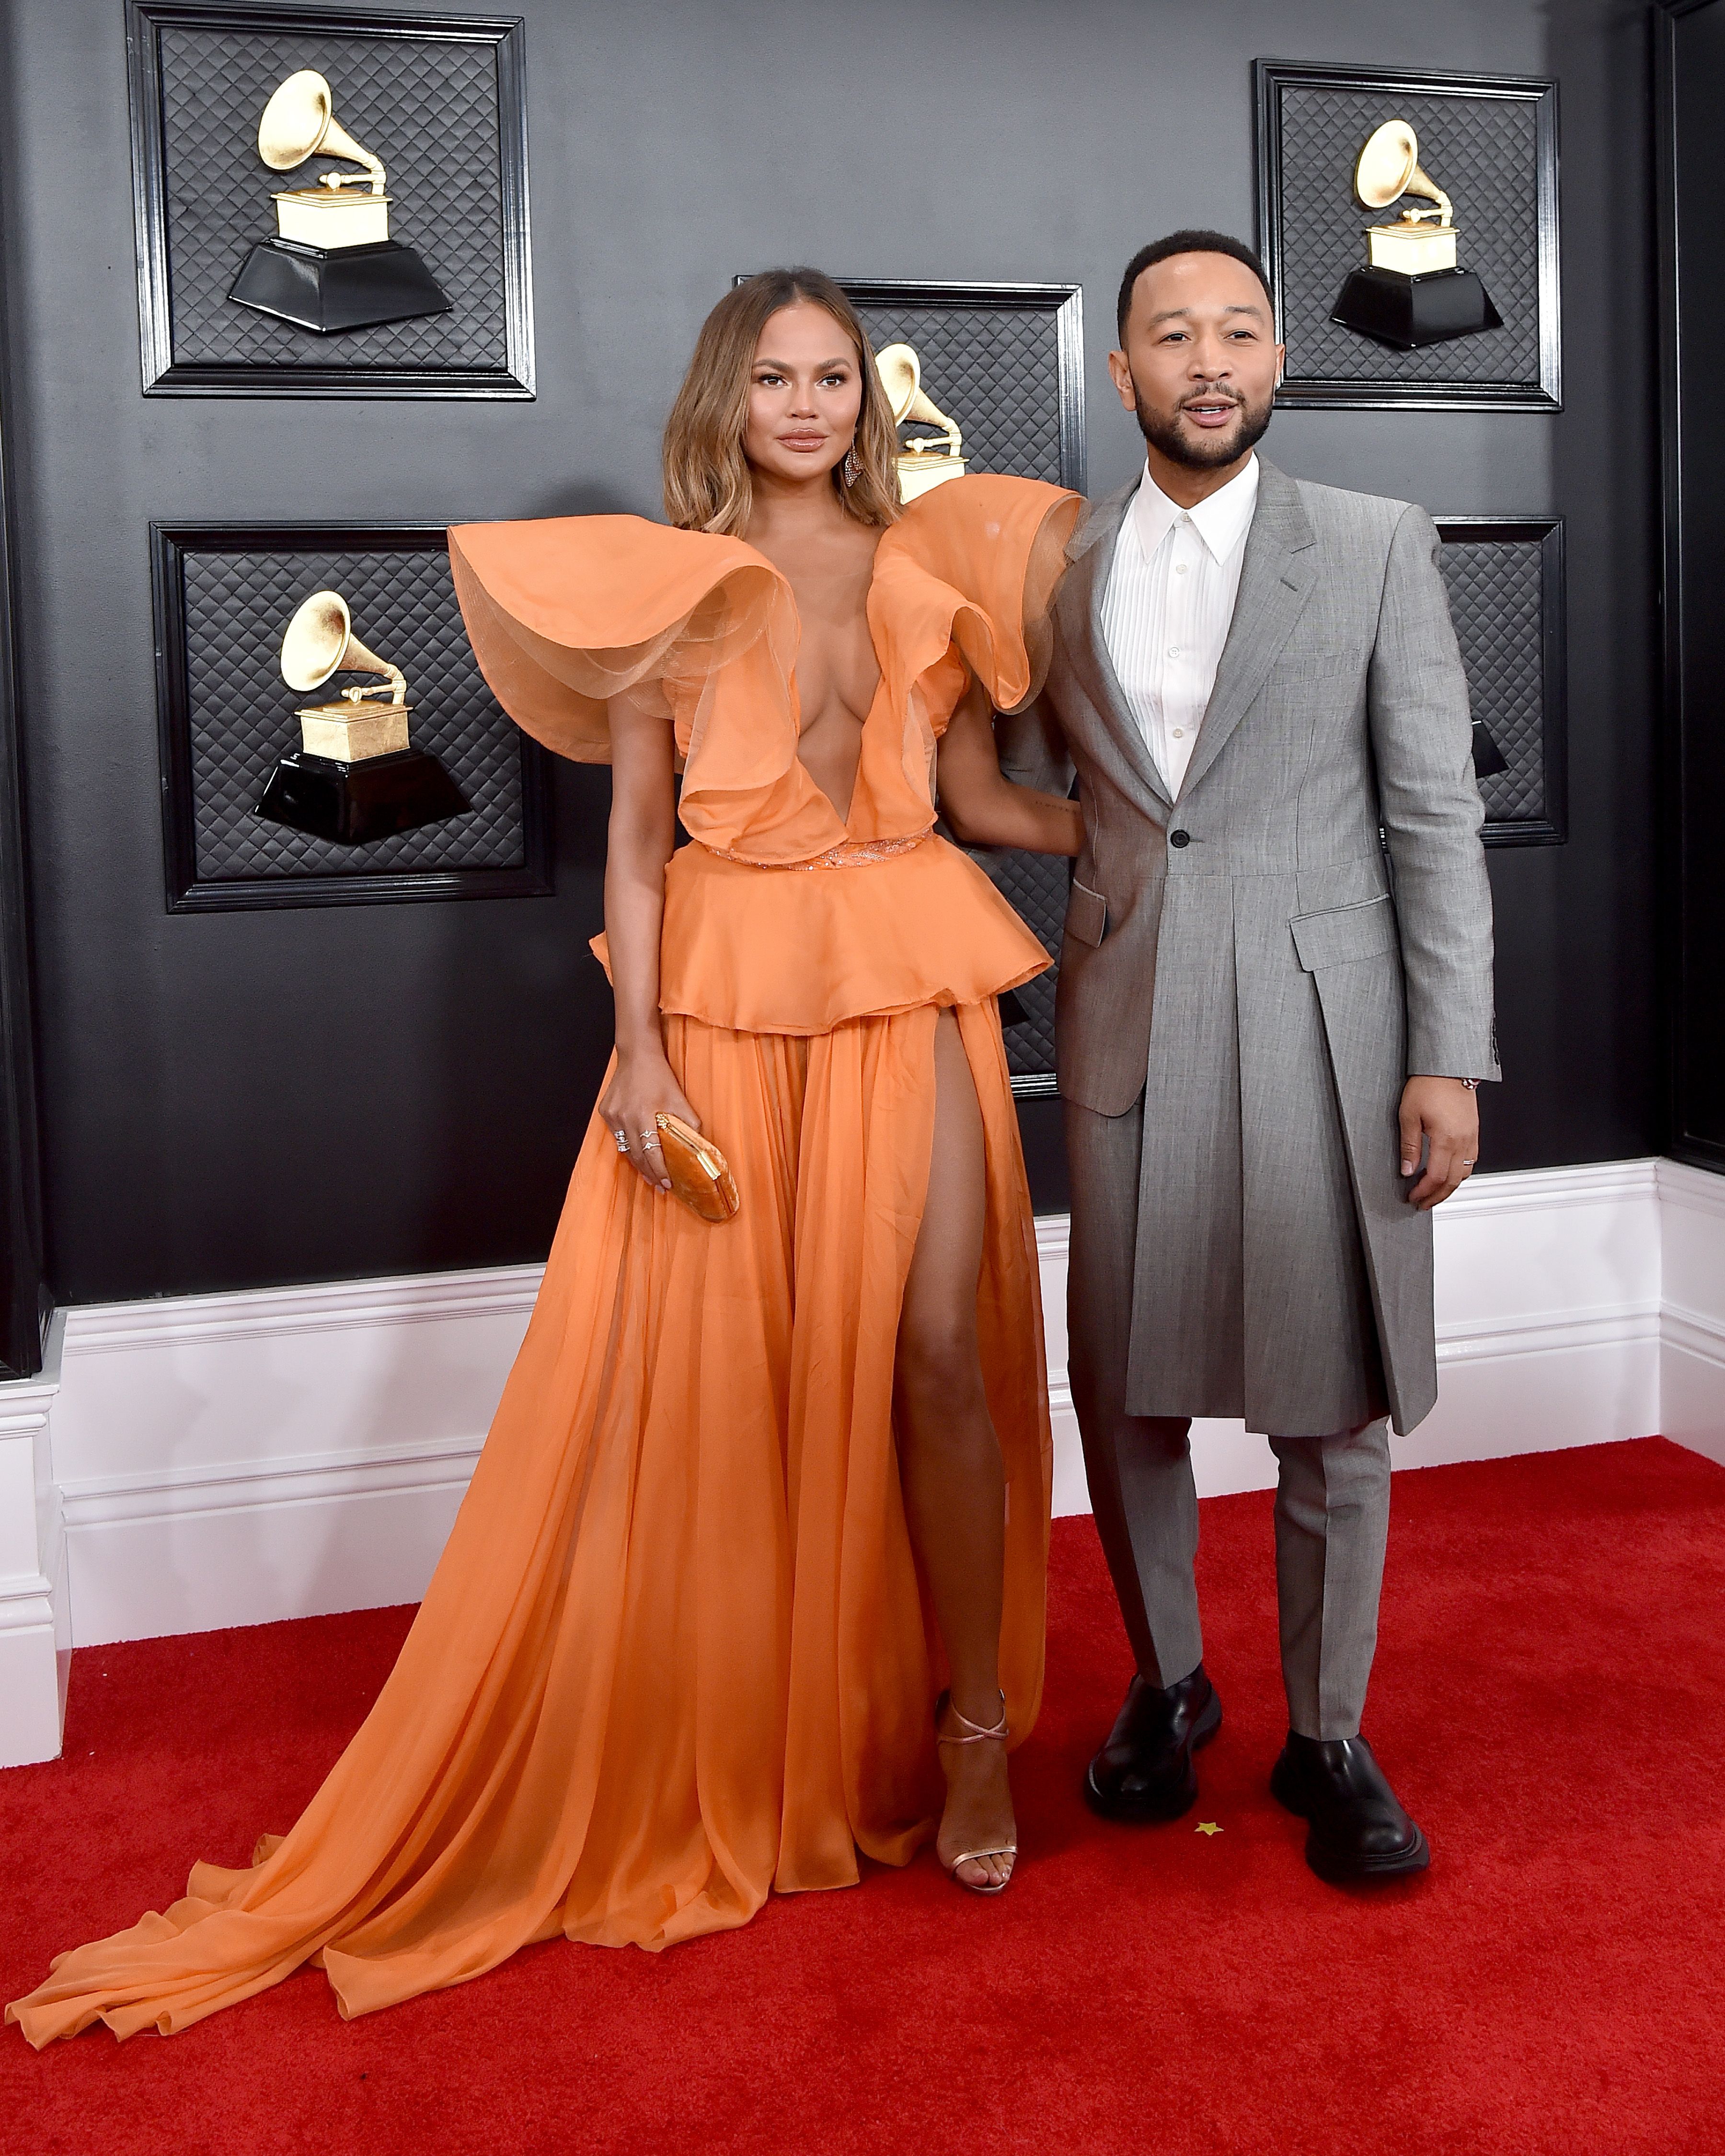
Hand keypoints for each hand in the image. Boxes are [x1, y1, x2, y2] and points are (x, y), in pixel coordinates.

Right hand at [598, 1048, 700, 1193]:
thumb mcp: (678, 1098)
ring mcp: (612, 1115)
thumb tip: (700, 1144)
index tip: (668, 1183)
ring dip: (638, 1164)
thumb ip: (689, 1122)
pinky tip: (638, 1154)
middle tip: (660, 1186)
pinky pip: (618, 1136)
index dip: (659, 1170)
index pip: (651, 1151)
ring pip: (625, 1148)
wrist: (636, 1055)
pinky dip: (628, 1146)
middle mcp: (624, 1117)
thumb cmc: (659, 1075)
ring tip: (650, 1177)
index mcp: (643, 1114)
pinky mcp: (605, 1112)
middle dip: (649, 1173)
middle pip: (636, 1155)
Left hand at [1398, 1076, 1478, 1210]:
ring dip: (1449, 1187)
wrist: (1448, 1068)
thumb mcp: (1409, 1116)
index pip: (1435, 1177)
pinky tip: (1449, 1174)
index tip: (1412, 1197)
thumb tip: (1406, 1169)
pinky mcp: (1474, 1131)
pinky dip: (1459, 1173)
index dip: (1423, 1191)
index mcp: (1446, 1139)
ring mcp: (1471, 1137)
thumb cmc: (1429, 1085)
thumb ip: (1409, 1146)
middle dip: (1436, 1196)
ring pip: (1465, 1173)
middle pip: (1452, 1181)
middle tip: (1423, 1203)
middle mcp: (1463, 1141)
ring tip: (1434, 1193)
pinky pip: (1471, 1160)